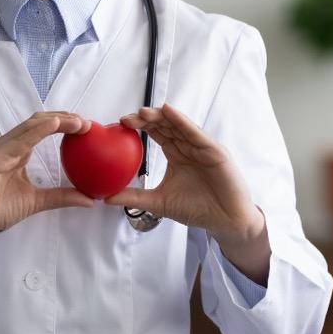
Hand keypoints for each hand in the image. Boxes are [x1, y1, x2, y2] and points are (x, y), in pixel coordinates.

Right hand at [0, 111, 94, 241]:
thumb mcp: (36, 202)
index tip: (87, 127)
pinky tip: (55, 125)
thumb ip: (61, 197)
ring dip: (57, 121)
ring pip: (32, 126)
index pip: (43, 129)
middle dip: (65, 117)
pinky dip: (39, 131)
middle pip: (39, 122)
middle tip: (87, 122)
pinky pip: (20, 141)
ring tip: (79, 122)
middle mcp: (9, 145)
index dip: (64, 124)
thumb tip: (90, 199)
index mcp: (18, 152)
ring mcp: (1, 149)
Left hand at [106, 104, 264, 245]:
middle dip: (146, 119)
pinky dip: (182, 121)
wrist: (226, 221)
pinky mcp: (214, 151)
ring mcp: (202, 147)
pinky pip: (195, 133)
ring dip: (160, 116)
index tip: (121, 124)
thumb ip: (135, 197)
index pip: (157, 134)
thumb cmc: (198, 209)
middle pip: (166, 126)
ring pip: (178, 125)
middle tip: (127, 118)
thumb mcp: (159, 202)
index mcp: (177, 154)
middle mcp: (189, 147)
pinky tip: (169, 112)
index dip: (140, 126)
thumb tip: (106, 197)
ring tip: (142, 112)